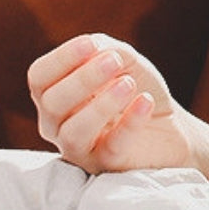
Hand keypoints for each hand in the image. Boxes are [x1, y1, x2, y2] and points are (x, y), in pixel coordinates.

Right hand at [28, 34, 208, 183]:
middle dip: (83, 78)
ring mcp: (80, 149)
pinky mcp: (107, 165)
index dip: (61, 59)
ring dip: (101, 104)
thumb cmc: (135, 87)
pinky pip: (111, 147)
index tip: (91, 44)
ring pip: (73, 132)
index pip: (39, 77)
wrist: (169, 124)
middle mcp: (58, 124)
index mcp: (55, 94)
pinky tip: (145, 101)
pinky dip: (130, 122)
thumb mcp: (123, 59)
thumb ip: (105, 49)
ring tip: (128, 84)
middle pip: (52, 103)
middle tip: (114, 61)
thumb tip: (92, 48)